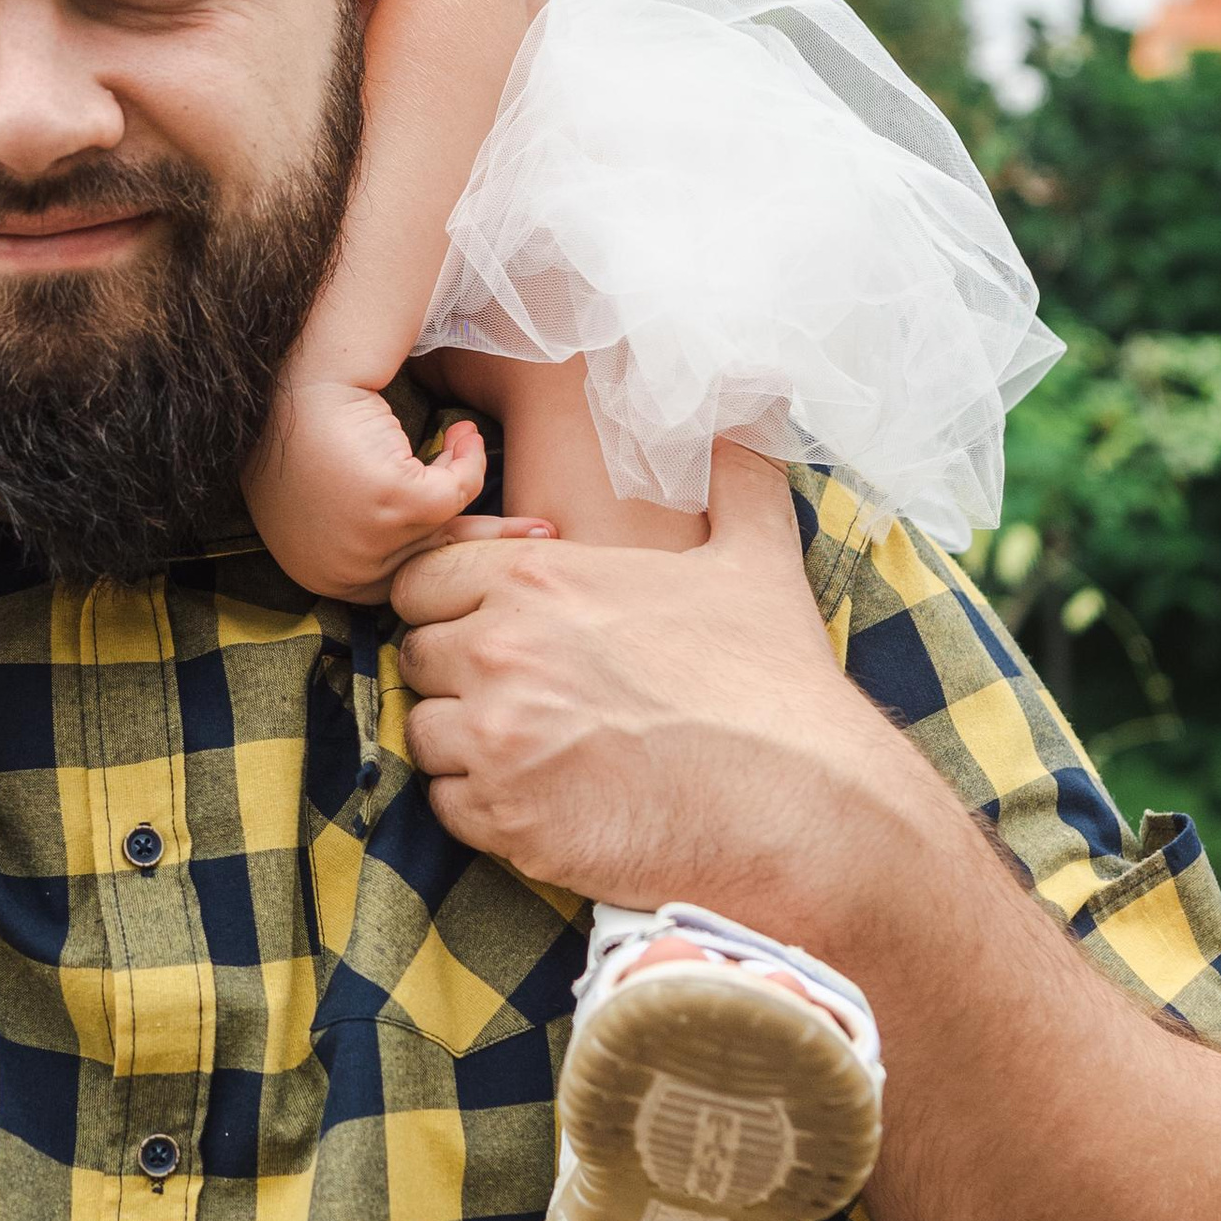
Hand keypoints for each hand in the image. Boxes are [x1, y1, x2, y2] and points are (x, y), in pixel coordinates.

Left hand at [243, 370, 489, 602]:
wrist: (299, 376)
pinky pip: (456, 494)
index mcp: (322, 575)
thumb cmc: (310, 429)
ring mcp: (365, 541)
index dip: (450, 557)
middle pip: (435, 567)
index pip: (401, 584)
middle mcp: (340, 572)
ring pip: (451, 525)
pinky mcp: (389, 504)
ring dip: (466, 478)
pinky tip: (462, 430)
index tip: (490, 549)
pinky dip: (467, 460)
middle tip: (542, 535)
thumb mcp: (337, 499)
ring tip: (469, 440)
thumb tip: (446, 544)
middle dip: (494, 547)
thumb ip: (378, 534)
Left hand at [391, 444, 946, 925]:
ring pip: (425, 732)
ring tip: (537, 751)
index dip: (453, 603)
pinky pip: (444, 806)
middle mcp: (500, 650)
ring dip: (465, 741)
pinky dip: (480, 806)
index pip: (422, 578)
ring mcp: (495, 739)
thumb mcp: (758, 553)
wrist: (803, 803)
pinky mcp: (504, 820)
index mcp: (539, 578)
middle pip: (418, 655)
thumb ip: (732, 471)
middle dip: (458, 672)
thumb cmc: (775, 681)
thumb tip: (751, 400)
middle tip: (524, 696)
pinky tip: (542, 800)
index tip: (496, 628)